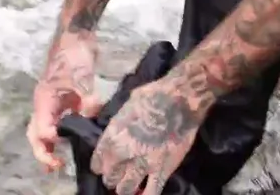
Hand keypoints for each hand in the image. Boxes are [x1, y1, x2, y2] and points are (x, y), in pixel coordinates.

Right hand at [27, 29, 100, 171]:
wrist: (77, 35)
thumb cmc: (73, 54)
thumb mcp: (81, 77)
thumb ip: (86, 98)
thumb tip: (93, 115)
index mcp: (43, 100)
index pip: (41, 129)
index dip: (50, 142)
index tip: (60, 152)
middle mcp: (46, 104)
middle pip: (37, 133)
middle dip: (43, 151)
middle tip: (54, 167)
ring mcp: (55, 101)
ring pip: (49, 128)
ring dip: (52, 145)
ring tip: (59, 161)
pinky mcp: (66, 97)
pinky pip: (63, 119)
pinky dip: (67, 131)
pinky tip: (77, 138)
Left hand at [90, 75, 208, 194]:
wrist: (181, 99)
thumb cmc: (154, 94)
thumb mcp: (127, 102)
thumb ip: (119, 119)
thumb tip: (113, 124)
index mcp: (113, 136)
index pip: (98, 160)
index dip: (99, 165)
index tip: (101, 167)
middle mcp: (123, 153)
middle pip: (110, 176)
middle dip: (112, 177)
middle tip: (116, 176)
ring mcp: (143, 164)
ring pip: (126, 188)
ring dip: (125, 188)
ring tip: (128, 186)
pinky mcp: (163, 169)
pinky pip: (152, 191)